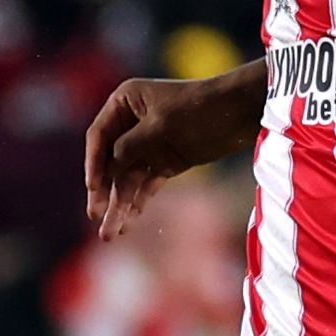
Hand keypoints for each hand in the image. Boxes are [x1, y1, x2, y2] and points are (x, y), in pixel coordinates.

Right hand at [84, 66, 262, 240]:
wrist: (242, 112)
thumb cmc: (200, 108)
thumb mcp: (161, 125)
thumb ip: (130, 147)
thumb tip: (107, 170)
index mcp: (124, 102)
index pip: (98, 136)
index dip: (93, 164)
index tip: (93, 188)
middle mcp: (131, 123)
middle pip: (110, 161)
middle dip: (104, 191)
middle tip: (95, 216)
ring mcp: (149, 144)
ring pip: (128, 178)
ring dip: (120, 204)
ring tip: (112, 233)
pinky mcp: (166, 161)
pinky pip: (146, 184)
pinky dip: (138, 201)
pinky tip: (129, 221)